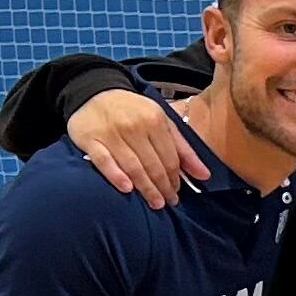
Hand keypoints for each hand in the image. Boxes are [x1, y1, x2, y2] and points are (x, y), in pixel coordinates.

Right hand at [69, 87, 205, 208]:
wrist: (93, 92)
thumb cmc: (133, 112)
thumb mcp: (162, 122)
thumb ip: (183, 149)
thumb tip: (205, 175)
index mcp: (154, 120)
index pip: (169, 157)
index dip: (175, 178)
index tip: (176, 191)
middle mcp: (133, 126)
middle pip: (153, 164)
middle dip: (163, 187)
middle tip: (167, 202)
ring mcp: (110, 133)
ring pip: (132, 166)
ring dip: (146, 188)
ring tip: (155, 203)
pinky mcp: (90, 139)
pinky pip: (103, 161)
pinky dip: (116, 175)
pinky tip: (127, 189)